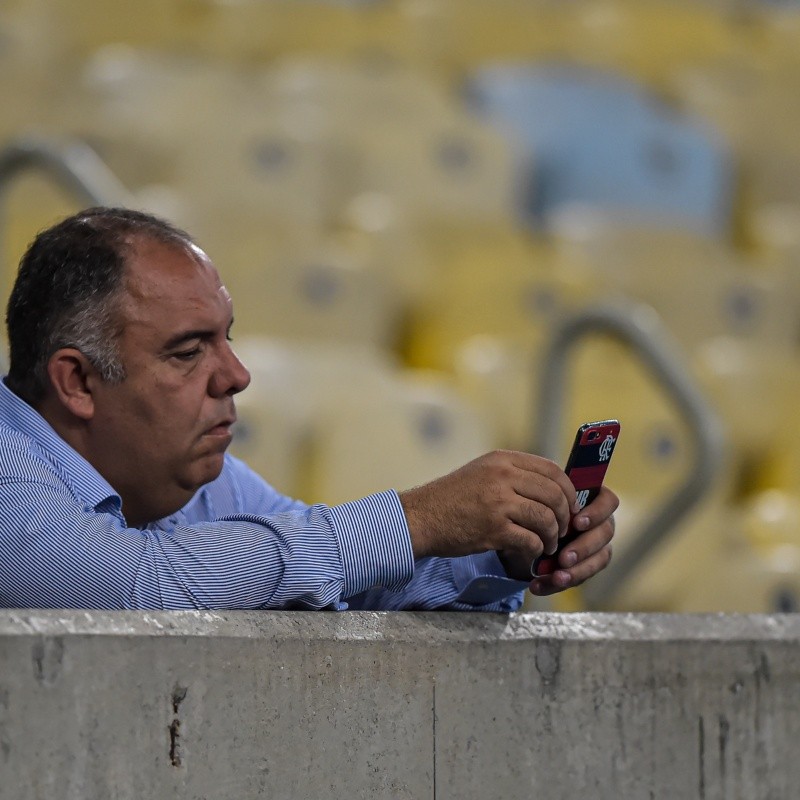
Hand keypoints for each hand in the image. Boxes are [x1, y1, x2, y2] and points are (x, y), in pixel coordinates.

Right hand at [399, 450, 579, 564]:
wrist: (421, 517)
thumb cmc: (452, 498)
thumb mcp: (482, 473)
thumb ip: (513, 475)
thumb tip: (551, 488)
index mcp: (502, 460)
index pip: (552, 470)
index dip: (568, 490)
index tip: (570, 506)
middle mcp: (502, 476)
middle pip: (554, 495)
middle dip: (564, 516)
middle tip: (562, 530)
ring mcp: (498, 502)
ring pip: (546, 519)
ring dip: (553, 536)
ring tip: (548, 544)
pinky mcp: (494, 529)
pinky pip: (531, 540)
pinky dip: (536, 550)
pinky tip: (530, 553)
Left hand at [526, 485, 617, 595]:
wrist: (523, 530)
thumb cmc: (538, 508)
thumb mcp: (542, 502)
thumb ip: (552, 500)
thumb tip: (553, 502)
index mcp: (594, 500)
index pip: (608, 502)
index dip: (596, 513)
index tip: (578, 523)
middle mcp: (601, 522)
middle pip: (605, 534)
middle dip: (584, 548)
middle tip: (565, 558)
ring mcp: (597, 546)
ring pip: (599, 559)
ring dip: (577, 571)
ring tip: (556, 577)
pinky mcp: (585, 566)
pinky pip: (579, 577)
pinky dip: (556, 584)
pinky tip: (538, 586)